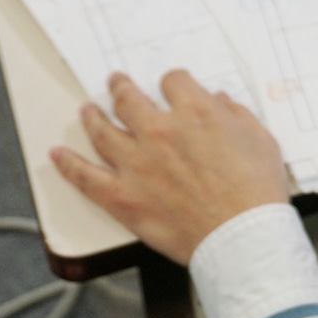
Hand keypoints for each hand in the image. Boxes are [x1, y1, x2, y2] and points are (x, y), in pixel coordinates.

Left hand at [51, 71, 289, 264]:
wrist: (242, 236)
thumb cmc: (257, 191)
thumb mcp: (260, 140)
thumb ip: (236, 116)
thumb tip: (220, 103)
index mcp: (195, 112)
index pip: (173, 81)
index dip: (173, 82)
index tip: (172, 87)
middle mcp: (159, 131)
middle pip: (129, 99)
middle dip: (121, 88)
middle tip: (116, 84)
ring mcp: (136, 164)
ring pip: (102, 131)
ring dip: (92, 116)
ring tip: (87, 110)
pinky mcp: (123, 197)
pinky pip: (85, 178)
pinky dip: (67, 165)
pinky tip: (57, 155)